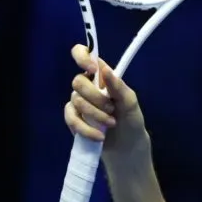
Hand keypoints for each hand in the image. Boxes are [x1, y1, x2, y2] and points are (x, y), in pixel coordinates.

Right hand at [65, 45, 149, 159]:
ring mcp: (79, 102)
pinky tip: (99, 136)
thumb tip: (104, 69)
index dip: (82, 57)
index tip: (92, 70)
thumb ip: (119, 87)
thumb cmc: (131, 121)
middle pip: (78, 81)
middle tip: (112, 109)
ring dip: (95, 115)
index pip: (84, 55)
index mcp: (103, 77)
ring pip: (76, 100)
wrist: (127, 147)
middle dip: (95, 98)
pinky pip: (70, 118)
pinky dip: (85, 128)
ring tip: (111, 124)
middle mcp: (88, 86)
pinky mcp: (73, 118)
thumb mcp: (131, 104)